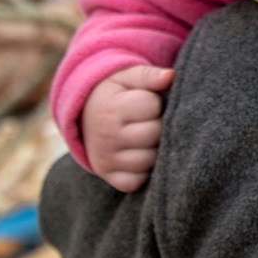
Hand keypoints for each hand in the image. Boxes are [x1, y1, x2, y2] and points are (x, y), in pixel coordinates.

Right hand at [81, 65, 172, 192]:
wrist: (86, 116)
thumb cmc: (116, 94)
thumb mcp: (127, 77)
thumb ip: (149, 75)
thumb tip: (171, 76)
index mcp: (111, 108)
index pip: (152, 106)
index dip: (157, 102)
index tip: (148, 101)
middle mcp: (106, 136)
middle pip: (154, 134)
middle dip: (159, 125)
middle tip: (150, 120)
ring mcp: (106, 159)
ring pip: (149, 160)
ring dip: (155, 149)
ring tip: (146, 137)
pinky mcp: (109, 177)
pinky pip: (137, 181)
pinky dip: (143, 172)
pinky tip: (140, 154)